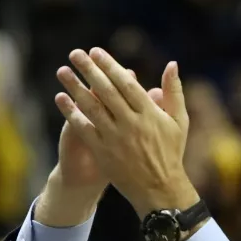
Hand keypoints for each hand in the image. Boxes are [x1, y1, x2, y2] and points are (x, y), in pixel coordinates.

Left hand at [54, 48, 199, 216]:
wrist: (159, 188)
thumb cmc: (171, 152)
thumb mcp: (179, 121)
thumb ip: (174, 91)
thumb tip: (172, 64)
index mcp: (150, 113)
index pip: (126, 83)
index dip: (110, 65)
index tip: (96, 52)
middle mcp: (132, 124)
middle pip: (106, 91)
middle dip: (89, 70)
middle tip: (75, 54)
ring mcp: (116, 138)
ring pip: (92, 107)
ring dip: (75, 87)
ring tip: (62, 72)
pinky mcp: (104, 152)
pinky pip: (84, 129)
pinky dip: (71, 113)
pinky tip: (60, 99)